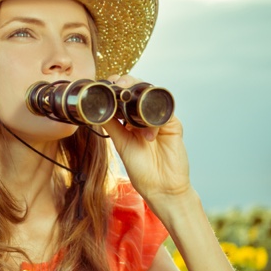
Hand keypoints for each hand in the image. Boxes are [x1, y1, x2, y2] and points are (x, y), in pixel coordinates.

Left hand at [102, 75, 191, 206]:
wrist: (161, 187)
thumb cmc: (142, 169)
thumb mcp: (122, 144)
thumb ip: (112, 126)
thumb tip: (97, 110)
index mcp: (133, 121)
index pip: (126, 98)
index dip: (117, 88)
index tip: (106, 83)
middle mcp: (147, 117)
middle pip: (140, 92)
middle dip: (129, 83)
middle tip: (118, 83)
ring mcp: (160, 120)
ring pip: (153, 96)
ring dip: (141, 92)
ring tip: (128, 93)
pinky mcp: (173, 125)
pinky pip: (165, 112)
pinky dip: (153, 117)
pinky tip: (146, 129)